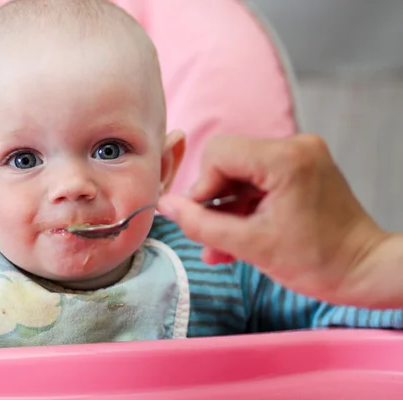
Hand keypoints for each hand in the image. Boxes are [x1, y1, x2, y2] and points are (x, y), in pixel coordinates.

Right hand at [158, 134, 388, 303]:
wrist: (365, 271)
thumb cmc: (318, 262)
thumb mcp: (251, 246)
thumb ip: (201, 224)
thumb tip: (165, 206)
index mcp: (285, 159)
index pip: (218, 154)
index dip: (202, 188)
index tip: (200, 220)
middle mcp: (295, 147)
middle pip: (228, 163)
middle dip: (214, 201)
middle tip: (209, 237)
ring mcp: (301, 156)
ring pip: (241, 175)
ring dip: (228, 210)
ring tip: (221, 249)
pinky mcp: (302, 169)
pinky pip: (259, 182)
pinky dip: (246, 208)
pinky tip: (237, 239)